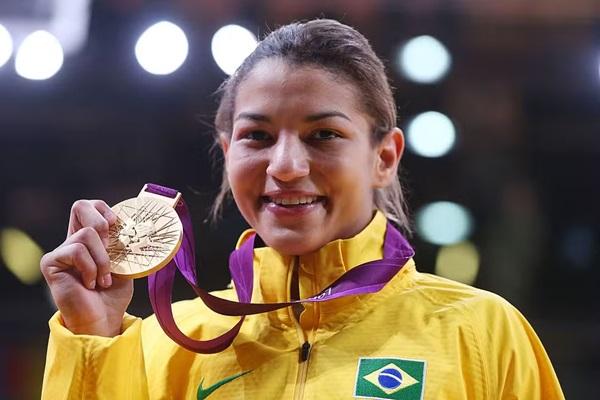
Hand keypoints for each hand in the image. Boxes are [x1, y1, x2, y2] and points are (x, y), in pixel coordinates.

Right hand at [41, 200, 133, 336]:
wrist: (103, 320)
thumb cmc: (113, 294)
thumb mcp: (125, 264)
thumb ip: (123, 244)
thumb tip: (133, 225)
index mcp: (89, 238)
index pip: (91, 206)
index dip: (105, 210)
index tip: (118, 227)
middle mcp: (73, 240)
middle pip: (80, 205)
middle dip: (102, 223)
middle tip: (110, 246)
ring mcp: (61, 251)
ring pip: (87, 234)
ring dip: (103, 259)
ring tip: (103, 279)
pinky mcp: (51, 262)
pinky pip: (77, 250)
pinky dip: (91, 268)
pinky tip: (90, 284)